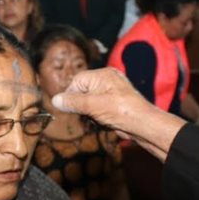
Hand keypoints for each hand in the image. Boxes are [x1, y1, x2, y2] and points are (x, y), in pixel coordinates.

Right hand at [52, 68, 185, 160]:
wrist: (143, 124)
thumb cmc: (120, 110)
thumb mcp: (92, 105)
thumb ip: (72, 102)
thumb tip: (55, 100)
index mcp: (103, 75)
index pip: (77, 81)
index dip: (71, 95)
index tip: (69, 108)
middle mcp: (107, 81)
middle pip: (83, 92)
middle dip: (81, 106)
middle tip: (84, 117)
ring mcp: (112, 93)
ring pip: (90, 102)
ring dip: (88, 114)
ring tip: (95, 121)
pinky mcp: (116, 105)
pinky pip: (99, 108)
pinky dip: (97, 117)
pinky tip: (102, 123)